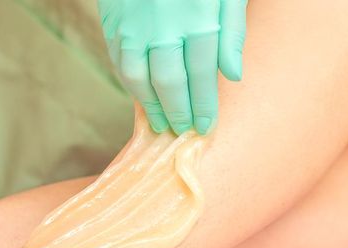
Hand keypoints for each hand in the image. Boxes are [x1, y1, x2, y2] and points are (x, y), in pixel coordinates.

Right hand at [98, 0, 247, 134]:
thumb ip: (232, 31)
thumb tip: (234, 75)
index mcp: (198, 16)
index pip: (202, 72)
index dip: (204, 103)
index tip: (207, 126)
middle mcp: (163, 25)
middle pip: (169, 81)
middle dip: (178, 111)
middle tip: (184, 130)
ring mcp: (133, 26)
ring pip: (138, 77)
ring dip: (150, 105)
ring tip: (161, 123)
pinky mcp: (113, 24)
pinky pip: (120, 63)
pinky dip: (131, 85)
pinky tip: (142, 97)